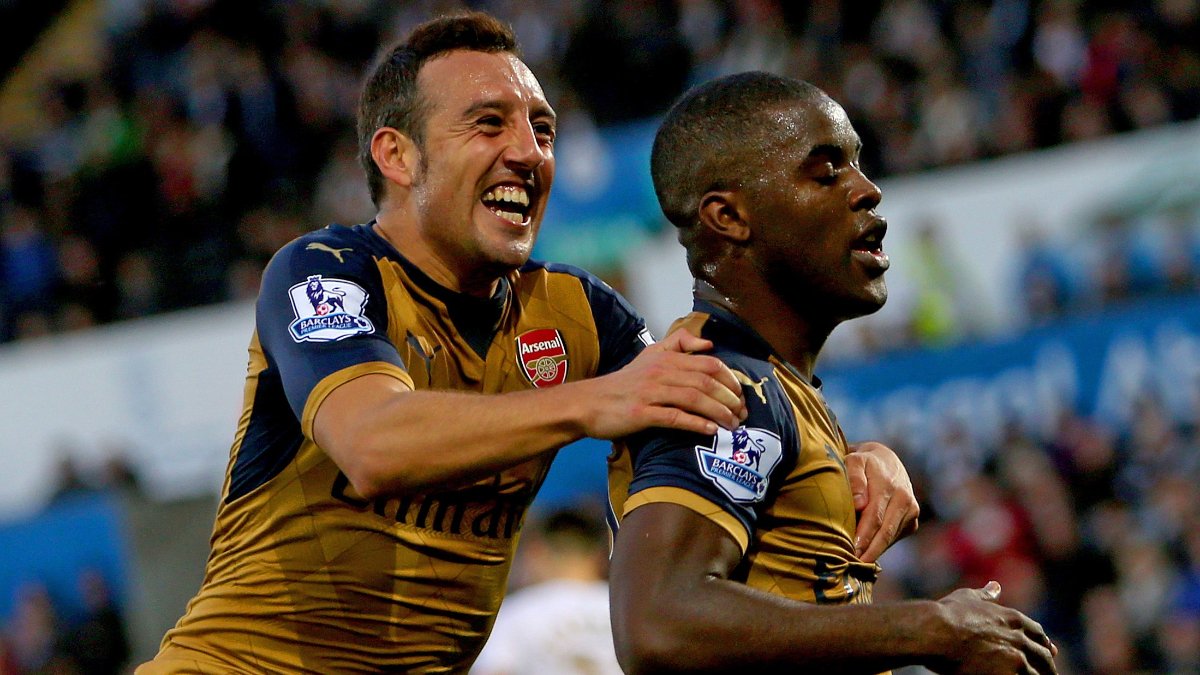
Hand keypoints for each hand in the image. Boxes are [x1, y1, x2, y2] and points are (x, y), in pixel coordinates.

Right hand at [575, 329, 746, 438]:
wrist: (588, 403)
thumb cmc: (622, 383)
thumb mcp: (648, 355)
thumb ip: (678, 344)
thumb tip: (709, 344)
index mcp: (666, 358)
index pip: (709, 363)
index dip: (730, 380)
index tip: (740, 396)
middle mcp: (660, 372)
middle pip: (706, 381)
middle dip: (730, 399)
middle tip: (742, 414)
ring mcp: (650, 392)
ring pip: (694, 398)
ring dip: (719, 413)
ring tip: (733, 425)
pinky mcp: (640, 413)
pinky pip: (675, 417)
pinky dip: (696, 424)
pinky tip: (710, 431)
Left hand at [845, 441, 918, 562]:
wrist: (887, 462)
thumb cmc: (864, 463)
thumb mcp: (855, 461)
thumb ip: (854, 478)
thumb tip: (859, 504)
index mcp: (889, 485)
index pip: (875, 517)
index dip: (863, 536)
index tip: (851, 551)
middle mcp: (904, 499)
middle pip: (885, 532)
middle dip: (869, 551)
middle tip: (853, 566)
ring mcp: (912, 511)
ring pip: (891, 537)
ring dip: (875, 551)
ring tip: (857, 564)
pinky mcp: (913, 521)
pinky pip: (895, 537)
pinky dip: (881, 546)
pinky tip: (867, 552)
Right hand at [929, 582, 1057, 674]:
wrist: (936, 632)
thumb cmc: (947, 613)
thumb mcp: (967, 598)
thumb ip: (985, 594)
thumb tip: (995, 586)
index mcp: (1013, 619)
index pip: (1038, 634)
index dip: (1044, 644)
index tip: (1049, 651)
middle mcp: (1019, 638)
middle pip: (1043, 657)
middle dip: (1047, 666)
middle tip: (1049, 673)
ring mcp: (1016, 659)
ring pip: (1037, 674)